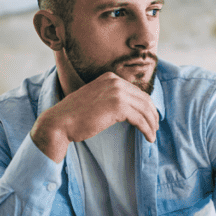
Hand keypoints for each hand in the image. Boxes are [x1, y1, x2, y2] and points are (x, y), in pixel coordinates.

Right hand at [30, 72, 158, 162]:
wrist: (60, 122)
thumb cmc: (75, 115)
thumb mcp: (96, 98)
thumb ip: (111, 98)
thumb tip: (129, 109)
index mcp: (110, 77)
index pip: (137, 91)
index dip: (147, 106)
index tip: (150, 118)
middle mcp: (115, 81)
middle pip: (144, 99)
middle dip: (152, 115)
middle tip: (155, 128)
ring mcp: (117, 92)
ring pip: (144, 109)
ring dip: (151, 124)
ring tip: (152, 136)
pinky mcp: (118, 106)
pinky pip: (140, 119)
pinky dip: (147, 129)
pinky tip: (148, 138)